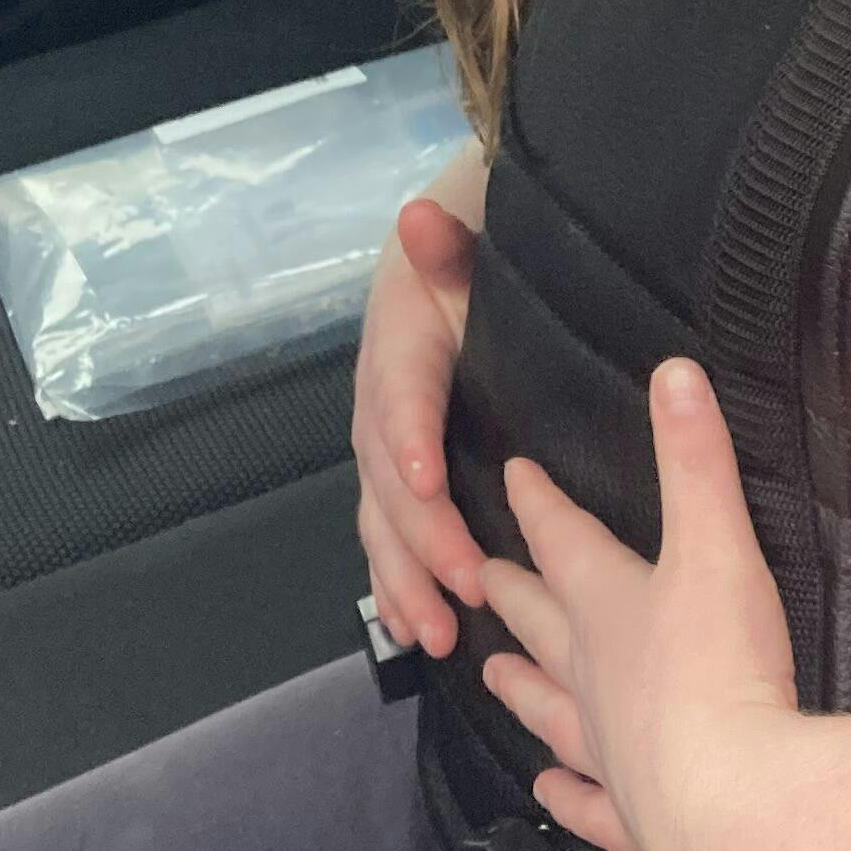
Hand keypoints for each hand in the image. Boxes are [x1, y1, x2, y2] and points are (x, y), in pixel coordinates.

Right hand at [352, 152, 488, 656]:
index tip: (426, 481)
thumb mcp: (464, 241)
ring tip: (437, 635)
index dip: (408, 437)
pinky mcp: (395, 474)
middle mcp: (379, 400)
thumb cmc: (470, 254)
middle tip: (465, 586)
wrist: (446, 252)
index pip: (399, 393)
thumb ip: (447, 240)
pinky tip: (414, 632)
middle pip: (387, 477)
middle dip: (422, 537)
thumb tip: (417, 215)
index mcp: (401, 343)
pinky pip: (386, 535)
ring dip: (405, 580)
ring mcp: (383, 443)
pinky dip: (397, 584)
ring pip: (381, 520)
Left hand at [478, 357, 805, 850]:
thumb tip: (673, 370)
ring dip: (523, 687)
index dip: (538, 504)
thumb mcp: (716, 545)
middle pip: (542, 624)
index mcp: (606, 604)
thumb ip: (696, 460)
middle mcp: (590, 676)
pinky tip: (548, 791)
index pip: (561, 539)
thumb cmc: (721, 665)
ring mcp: (606, 750)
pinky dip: (567, 796)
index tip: (514, 477)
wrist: (730, 801)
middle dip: (513, 593)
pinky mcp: (634, 813)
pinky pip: (590, 803)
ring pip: (551, 709)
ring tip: (492, 672)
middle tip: (479, 575)